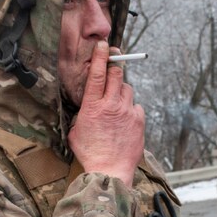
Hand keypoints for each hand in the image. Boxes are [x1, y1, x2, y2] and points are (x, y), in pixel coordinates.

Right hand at [67, 41, 144, 186]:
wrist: (109, 171)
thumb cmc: (90, 153)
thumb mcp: (77, 130)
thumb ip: (82, 114)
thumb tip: (86, 107)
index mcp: (93, 106)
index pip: (98, 74)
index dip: (101, 56)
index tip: (103, 45)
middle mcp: (111, 105)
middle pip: (117, 75)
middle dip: (115, 69)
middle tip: (113, 69)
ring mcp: (127, 112)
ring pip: (128, 90)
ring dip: (122, 92)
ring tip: (116, 106)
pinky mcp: (139, 121)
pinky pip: (136, 107)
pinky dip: (131, 109)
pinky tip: (125, 120)